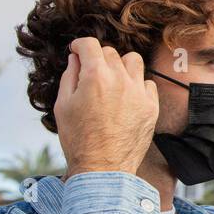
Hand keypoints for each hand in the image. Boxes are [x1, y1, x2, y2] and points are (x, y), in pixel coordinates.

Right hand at [55, 37, 158, 177]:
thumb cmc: (79, 140)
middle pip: (111, 52)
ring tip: (111, 81)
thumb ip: (69, 76)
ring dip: (120, 66)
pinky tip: (126, 97)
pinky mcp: (151, 106)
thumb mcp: (62, 105)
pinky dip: (136, 85)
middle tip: (90, 72)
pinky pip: (147, 83)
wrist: (103, 168)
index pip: (90, 44)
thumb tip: (76, 59)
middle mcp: (120, 80)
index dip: (80, 45)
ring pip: (133, 61)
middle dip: (98, 58)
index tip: (77, 51)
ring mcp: (139, 93)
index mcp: (95, 77)